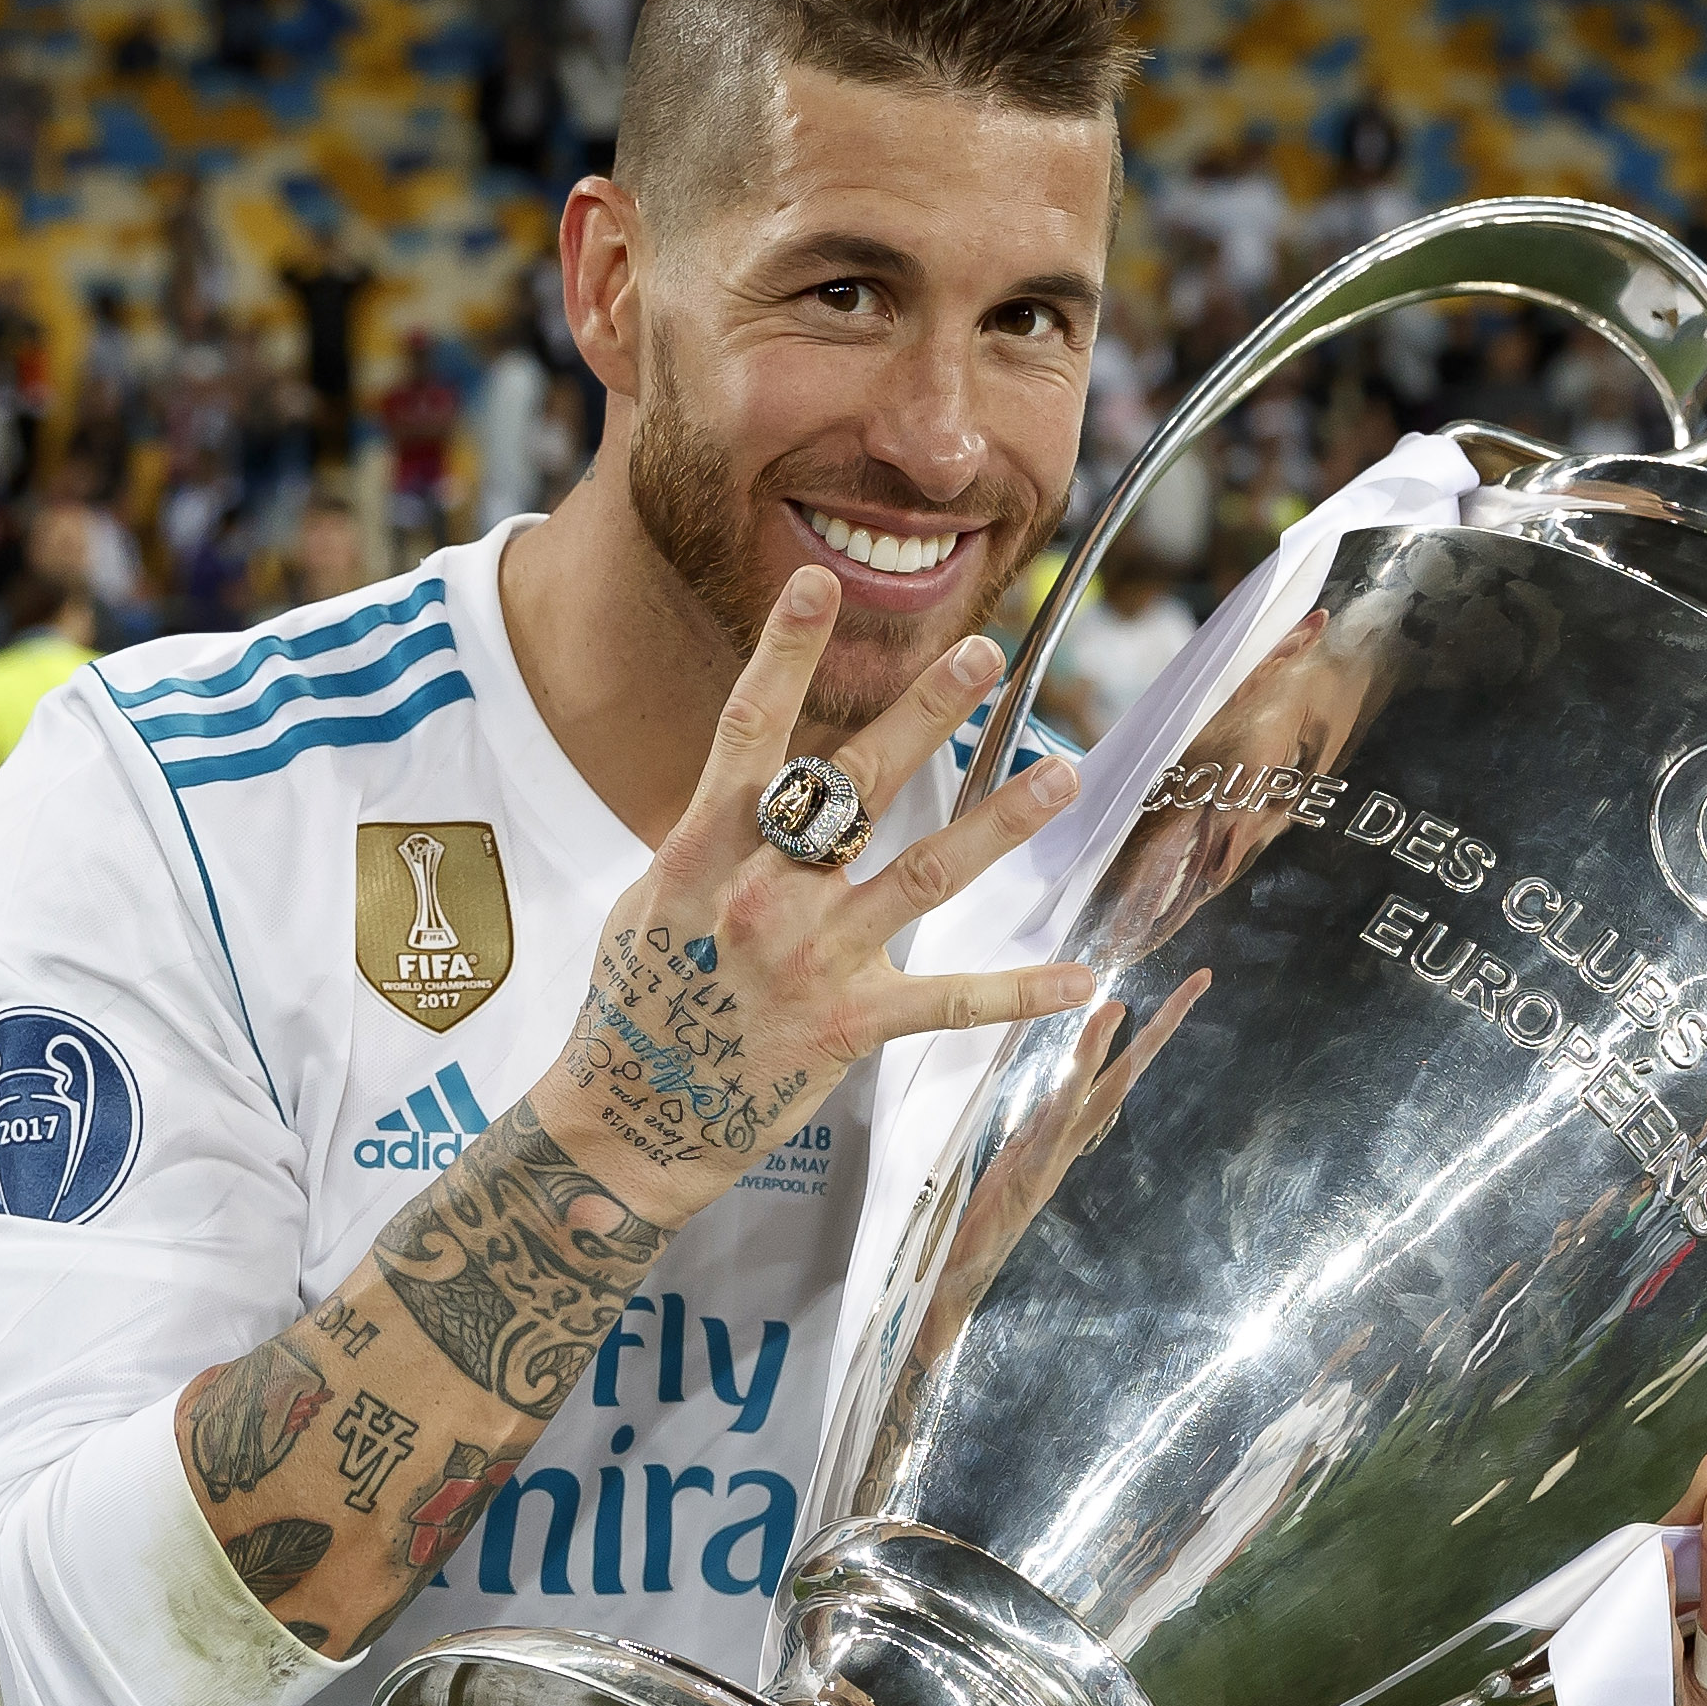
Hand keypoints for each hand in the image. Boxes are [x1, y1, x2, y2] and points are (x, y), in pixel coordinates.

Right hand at [531, 565, 1095, 1225]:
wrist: (624, 1123)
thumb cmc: (637, 1002)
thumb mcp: (652, 899)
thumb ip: (714, 839)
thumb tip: (761, 781)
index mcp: (701, 851)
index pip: (748, 732)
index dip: (783, 653)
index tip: (818, 582)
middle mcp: (760, 894)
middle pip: (854, 783)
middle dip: (924, 711)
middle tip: (983, 649)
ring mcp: (810, 959)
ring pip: (922, 874)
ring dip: (999, 822)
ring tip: (1062, 773)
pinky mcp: (847, 1025)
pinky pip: (947, 1003)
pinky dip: (1017, 994)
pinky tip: (1083, 980)